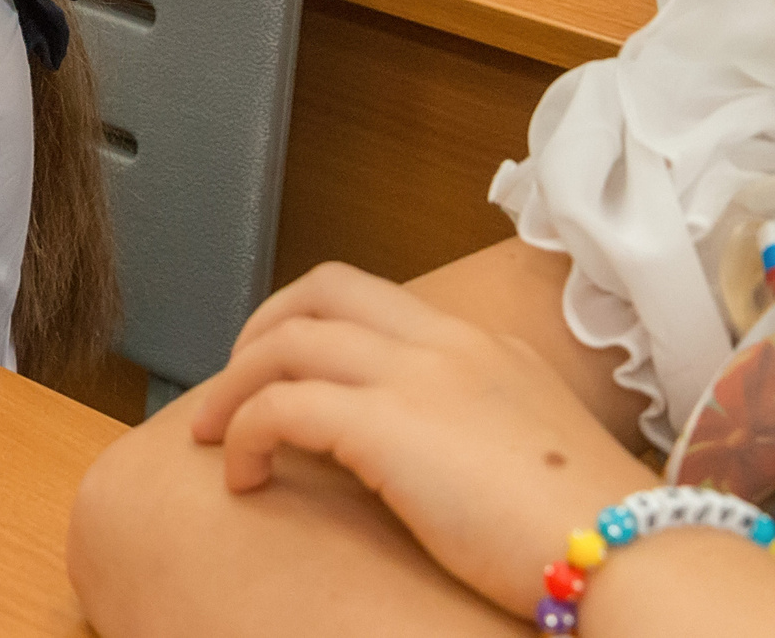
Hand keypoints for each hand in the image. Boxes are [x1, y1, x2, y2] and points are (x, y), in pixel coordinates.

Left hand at [188, 263, 655, 618]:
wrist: (631, 554)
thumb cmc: (593, 522)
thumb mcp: (533, 440)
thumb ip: (478, 416)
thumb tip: (429, 442)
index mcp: (482, 343)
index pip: (374, 297)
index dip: (312, 321)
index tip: (285, 365)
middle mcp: (445, 343)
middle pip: (321, 290)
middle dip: (261, 326)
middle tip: (234, 379)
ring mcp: (414, 376)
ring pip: (286, 342)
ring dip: (234, 385)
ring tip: (213, 433)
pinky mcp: (384, 425)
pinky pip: (278, 407)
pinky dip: (243, 431)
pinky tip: (243, 474)